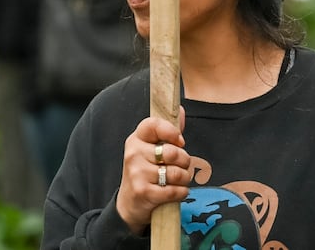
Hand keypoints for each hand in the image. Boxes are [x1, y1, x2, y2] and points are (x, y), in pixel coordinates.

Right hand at [116, 111, 190, 232]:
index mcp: (136, 139)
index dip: (172, 132)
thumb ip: (168, 132)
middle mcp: (134, 154)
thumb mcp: (151, 149)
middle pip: (172, 152)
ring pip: (176, 173)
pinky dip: (182, 192)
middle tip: (182, 166)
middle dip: (185, 161)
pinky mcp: (143, 192)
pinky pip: (174, 190)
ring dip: (184, 178)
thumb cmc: (145, 171)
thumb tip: (181, 111)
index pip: (153, 124)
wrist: (129, 204)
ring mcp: (137, 173)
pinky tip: (177, 192)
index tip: (180, 141)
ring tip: (179, 180)